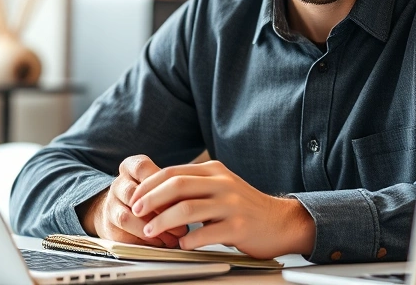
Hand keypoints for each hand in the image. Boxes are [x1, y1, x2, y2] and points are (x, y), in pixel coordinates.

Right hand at [78, 155, 188, 247]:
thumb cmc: (150, 195)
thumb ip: (172, 189)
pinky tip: (161, 243)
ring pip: (126, 217)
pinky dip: (145, 241)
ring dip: (151, 229)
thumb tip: (190, 202)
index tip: (178, 196)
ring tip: (172, 237)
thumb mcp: (160, 184)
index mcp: (131, 168)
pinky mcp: (110, 227)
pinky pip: (125, 236)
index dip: (159, 183)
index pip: (141, 168)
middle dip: (158, 210)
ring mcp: (111, 206)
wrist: (121, 210)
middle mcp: (118, 185)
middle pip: (133, 193)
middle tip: (179, 221)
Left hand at [128, 160, 314, 258]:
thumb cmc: (245, 208)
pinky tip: (181, 244)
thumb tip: (156, 193)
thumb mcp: (220, 187)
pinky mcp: (238, 227)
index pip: (174, 172)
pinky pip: (206, 234)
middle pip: (177, 185)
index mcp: (214, 171)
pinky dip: (188, 240)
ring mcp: (231, 205)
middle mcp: (223, 184)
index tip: (135, 198)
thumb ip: (195, 186)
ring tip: (150, 231)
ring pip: (187, 209)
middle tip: (136, 212)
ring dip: (162, 221)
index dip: (150, 185)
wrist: (280, 222)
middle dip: (151, 199)